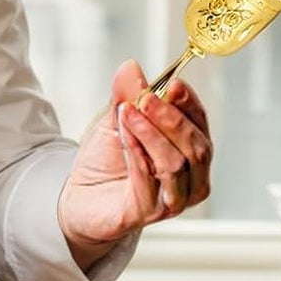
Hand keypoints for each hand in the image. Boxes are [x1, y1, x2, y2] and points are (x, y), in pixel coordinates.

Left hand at [57, 59, 213, 264]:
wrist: (79, 197)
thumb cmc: (106, 161)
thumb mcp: (116, 120)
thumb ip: (127, 97)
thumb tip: (131, 67)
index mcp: (189, 150)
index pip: (200, 123)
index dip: (189, 103)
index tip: (173, 84)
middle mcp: (190, 178)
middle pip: (196, 147)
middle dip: (171, 119)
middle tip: (146, 98)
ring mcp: (173, 200)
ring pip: (175, 165)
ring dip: (152, 135)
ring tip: (128, 114)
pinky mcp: (148, 213)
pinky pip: (149, 182)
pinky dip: (138, 154)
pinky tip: (125, 136)